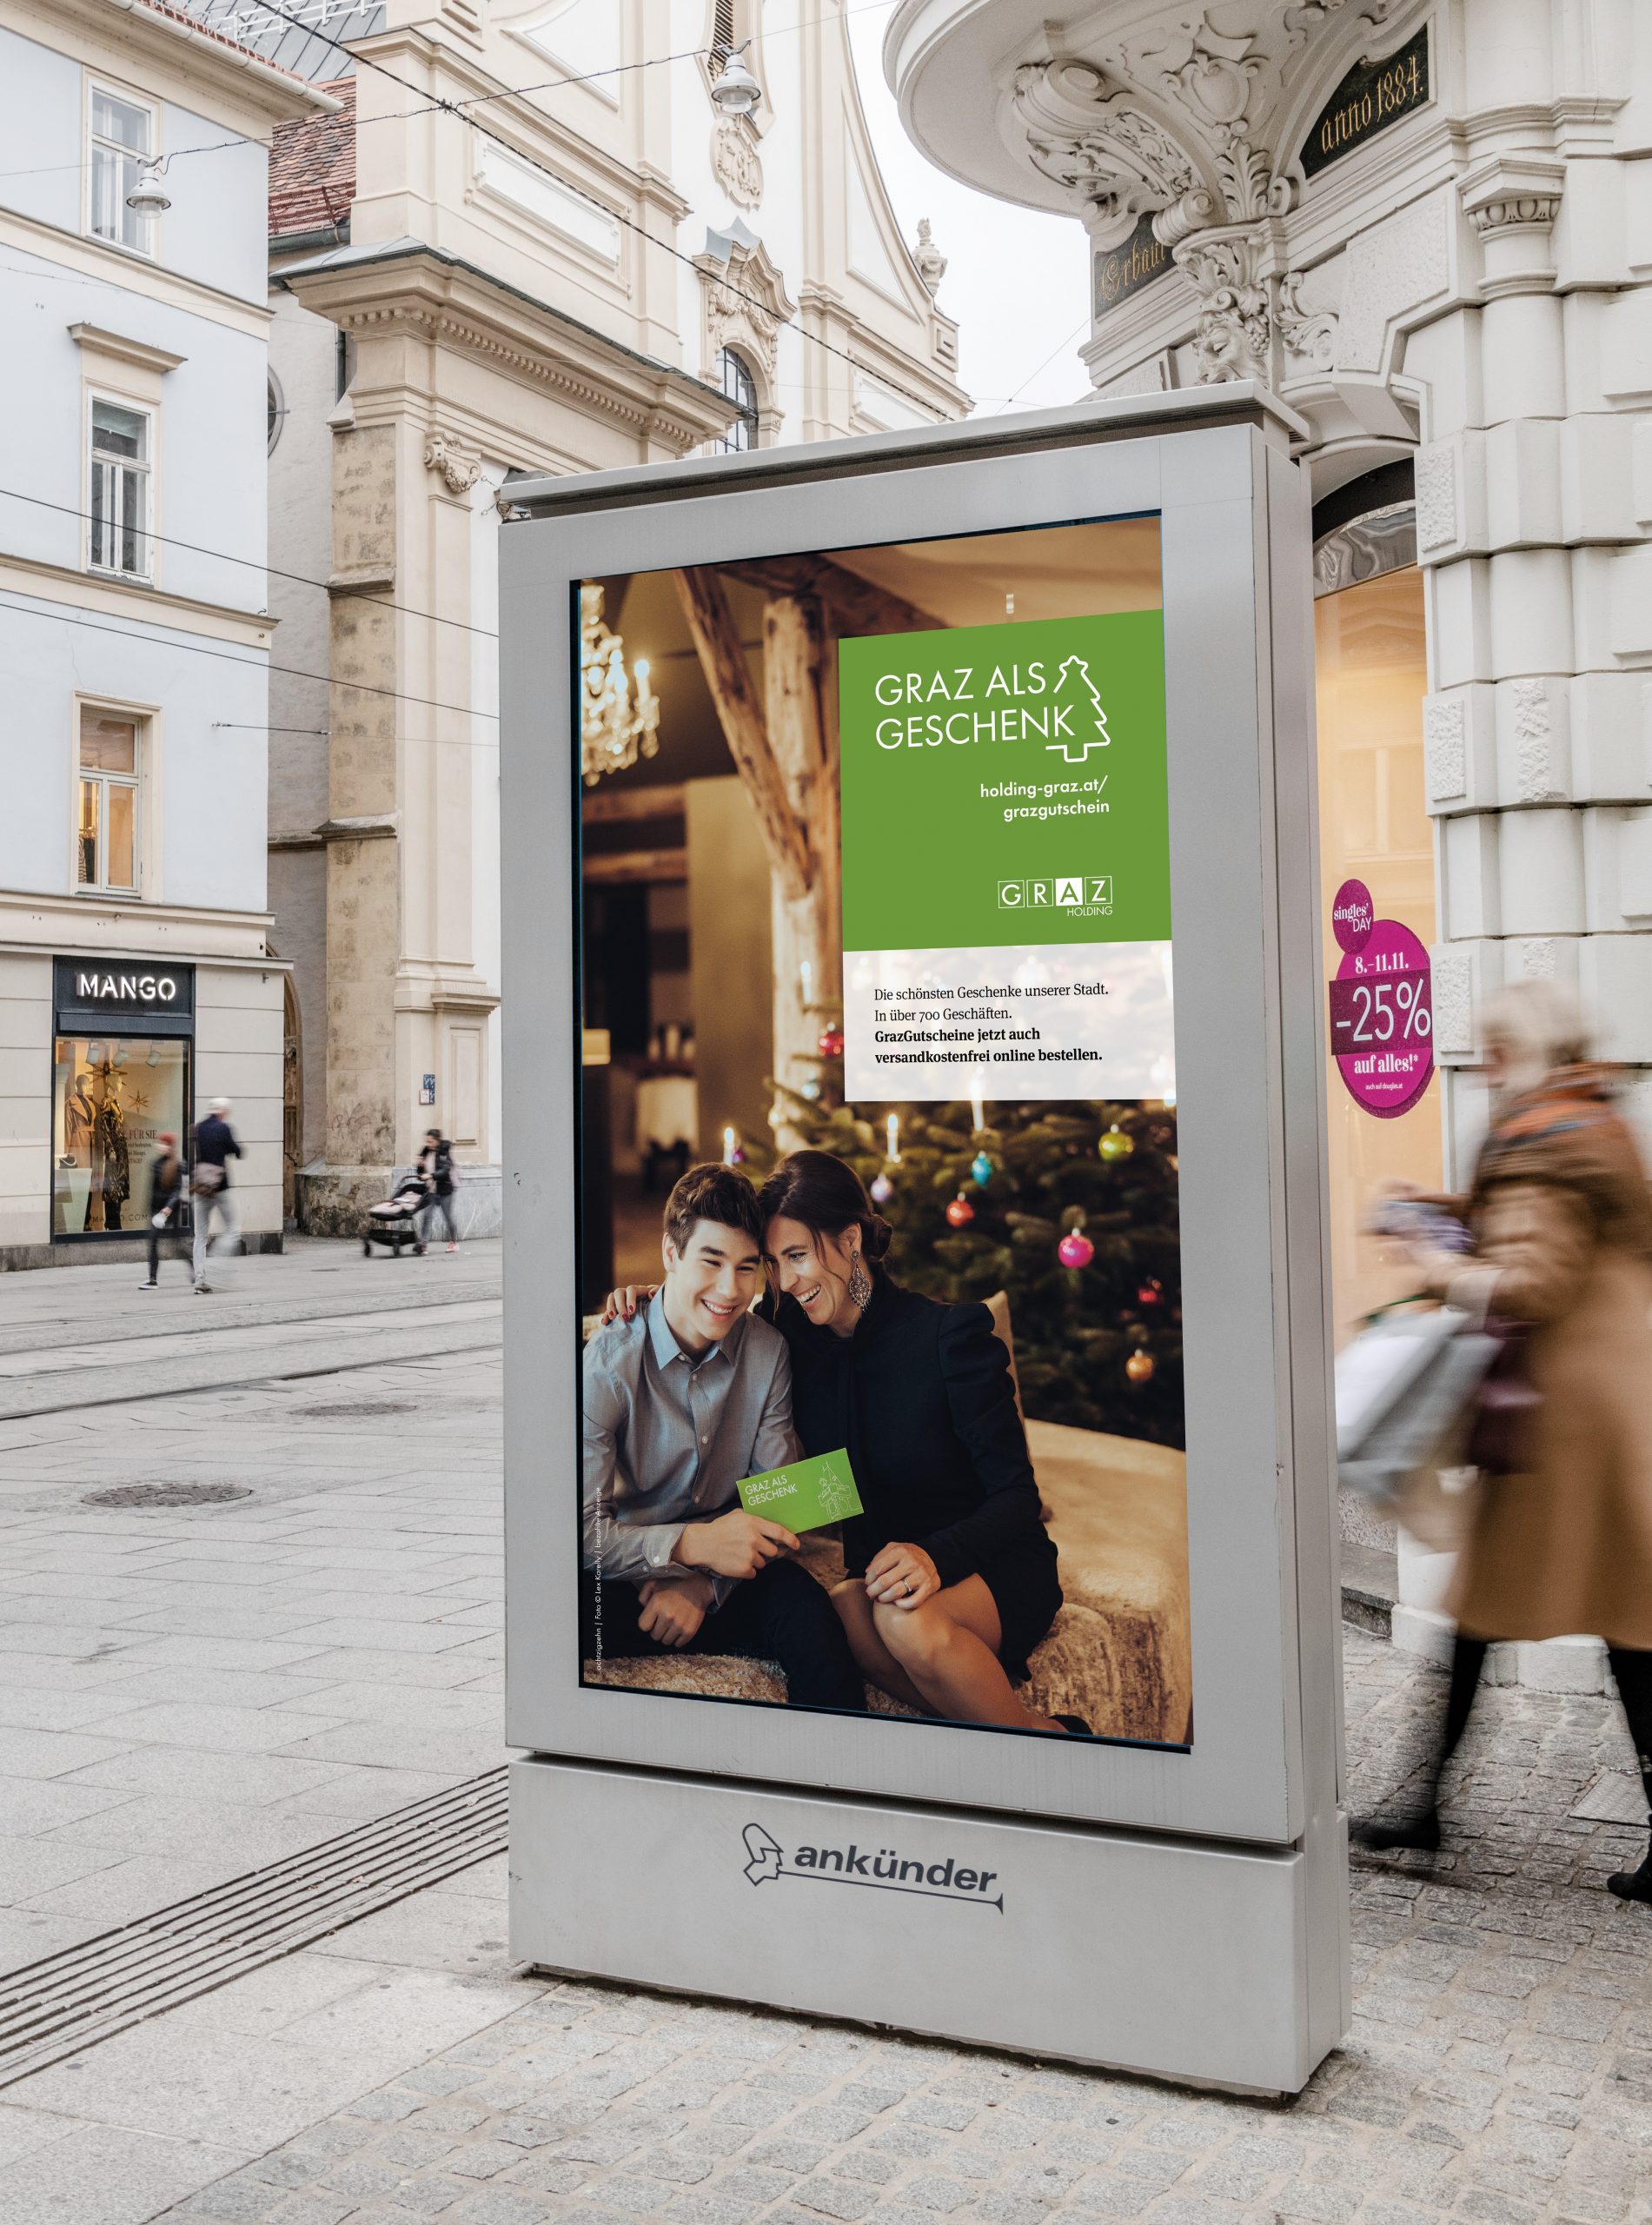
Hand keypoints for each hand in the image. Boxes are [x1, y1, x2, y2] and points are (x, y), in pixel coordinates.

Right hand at [601, 1284, 656, 1324]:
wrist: (655, 1309)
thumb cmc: (658, 1302)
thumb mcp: (660, 1297)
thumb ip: (657, 1293)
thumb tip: (650, 1294)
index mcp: (639, 1290)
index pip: (631, 1290)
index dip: (630, 1299)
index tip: (632, 1311)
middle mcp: (627, 1293)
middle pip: (618, 1292)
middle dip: (620, 1305)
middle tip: (625, 1318)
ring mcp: (621, 1300)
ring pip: (611, 1298)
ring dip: (610, 1308)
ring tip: (613, 1319)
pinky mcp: (616, 1309)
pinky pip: (608, 1310)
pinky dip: (605, 1315)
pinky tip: (604, 1323)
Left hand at [637, 1574, 710, 1647]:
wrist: (698, 1587)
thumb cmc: (675, 1585)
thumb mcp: (654, 1583)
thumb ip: (643, 1596)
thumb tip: (643, 1609)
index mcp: (657, 1604)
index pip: (643, 1626)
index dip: (647, 1623)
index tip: (652, 1619)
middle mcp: (668, 1616)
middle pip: (654, 1636)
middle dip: (657, 1629)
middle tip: (663, 1621)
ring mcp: (679, 1625)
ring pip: (666, 1641)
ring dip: (667, 1635)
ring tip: (671, 1624)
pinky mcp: (689, 1631)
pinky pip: (678, 1644)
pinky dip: (678, 1639)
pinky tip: (679, 1628)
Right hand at [675, 1509, 798, 1579]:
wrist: (702, 1544)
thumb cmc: (720, 1528)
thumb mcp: (737, 1515)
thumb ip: (754, 1518)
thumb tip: (771, 1522)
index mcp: (753, 1523)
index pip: (779, 1532)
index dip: (791, 1539)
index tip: (797, 1544)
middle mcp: (753, 1539)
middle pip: (773, 1551)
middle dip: (766, 1551)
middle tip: (753, 1548)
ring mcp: (749, 1555)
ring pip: (763, 1562)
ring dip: (755, 1560)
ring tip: (740, 1554)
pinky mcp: (744, 1569)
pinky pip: (754, 1572)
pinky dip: (747, 1570)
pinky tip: (736, 1562)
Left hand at [865, 1542, 939, 1609]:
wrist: (932, 1559)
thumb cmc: (907, 1556)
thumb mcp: (894, 1548)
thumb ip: (879, 1557)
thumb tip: (868, 1571)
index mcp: (901, 1551)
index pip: (877, 1568)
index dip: (869, 1579)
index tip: (868, 1583)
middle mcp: (912, 1562)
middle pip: (885, 1581)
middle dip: (873, 1591)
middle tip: (870, 1594)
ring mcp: (921, 1575)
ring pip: (896, 1592)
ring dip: (884, 1598)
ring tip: (880, 1598)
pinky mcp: (929, 1587)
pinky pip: (913, 1602)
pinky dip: (901, 1605)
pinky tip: (896, 1602)